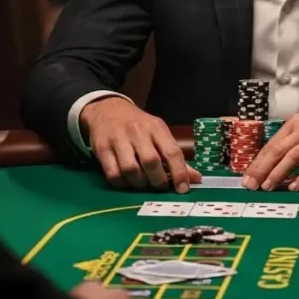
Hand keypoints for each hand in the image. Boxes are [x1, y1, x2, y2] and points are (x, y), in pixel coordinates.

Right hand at [80, 97, 200, 191]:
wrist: (107, 109)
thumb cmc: (139, 125)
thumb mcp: (159, 134)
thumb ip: (175, 157)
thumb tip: (196, 179)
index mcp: (156, 127)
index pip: (172, 151)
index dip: (180, 172)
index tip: (183, 189)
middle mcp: (137, 131)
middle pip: (151, 161)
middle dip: (158, 180)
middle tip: (160, 187)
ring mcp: (118, 139)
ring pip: (131, 169)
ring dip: (140, 183)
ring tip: (144, 184)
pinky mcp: (102, 149)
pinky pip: (113, 174)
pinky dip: (123, 184)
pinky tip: (128, 182)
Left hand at [242, 97, 298, 191]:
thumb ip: (293, 141)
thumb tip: (272, 162)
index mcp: (296, 123)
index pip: (271, 144)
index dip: (258, 162)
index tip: (246, 177)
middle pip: (279, 150)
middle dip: (262, 169)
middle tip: (250, 185)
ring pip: (295, 156)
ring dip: (279, 172)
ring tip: (268, 187)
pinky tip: (295, 186)